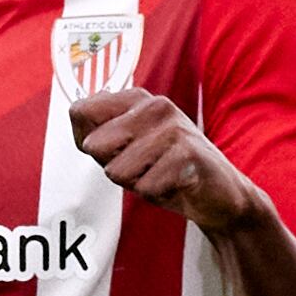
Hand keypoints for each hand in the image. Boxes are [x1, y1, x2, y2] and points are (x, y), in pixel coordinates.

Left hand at [67, 86, 270, 235]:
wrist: (219, 196)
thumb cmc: (167, 171)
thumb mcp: (126, 150)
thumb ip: (97, 133)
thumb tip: (76, 112)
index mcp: (137, 99)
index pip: (80, 111)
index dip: (88, 142)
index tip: (116, 149)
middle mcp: (155, 106)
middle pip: (94, 145)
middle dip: (114, 167)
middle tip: (145, 168)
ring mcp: (173, 128)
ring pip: (118, 170)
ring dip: (137, 184)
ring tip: (161, 176)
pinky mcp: (187, 154)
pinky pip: (145, 186)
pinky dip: (156, 194)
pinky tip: (175, 185)